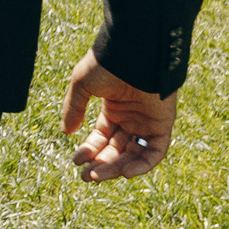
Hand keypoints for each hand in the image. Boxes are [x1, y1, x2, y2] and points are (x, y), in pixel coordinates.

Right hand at [60, 48, 178, 179]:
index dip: (89, 150)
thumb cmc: (107, 64)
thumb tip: (66, 132)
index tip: (76, 160)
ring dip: (117, 168)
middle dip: (101, 164)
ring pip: (133, 154)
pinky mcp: (162, 124)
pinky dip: (143, 165)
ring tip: (98, 175)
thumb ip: (73, 108)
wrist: (133, 52)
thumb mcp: (82, 86)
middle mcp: (131, 118)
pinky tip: (125, 172)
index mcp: (113, 108)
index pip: (102, 137)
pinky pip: (155, 151)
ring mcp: (147, 122)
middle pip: (116, 149)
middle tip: (86, 177)